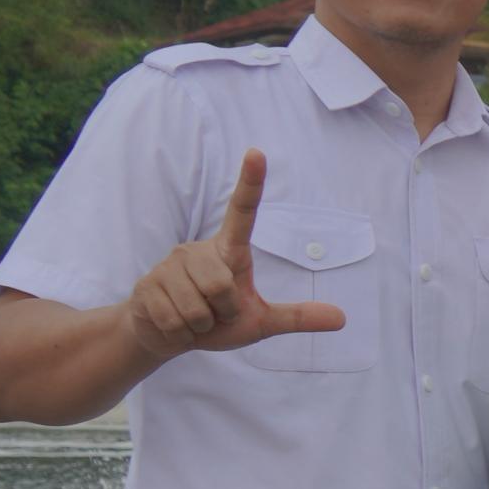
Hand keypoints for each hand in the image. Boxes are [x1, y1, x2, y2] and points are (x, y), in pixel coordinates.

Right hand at [121, 149, 349, 360]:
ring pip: (197, 308)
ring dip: (200, 325)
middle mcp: (196, 250)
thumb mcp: (259, 322)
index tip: (257, 152)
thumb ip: (296, 317)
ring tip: (194, 317)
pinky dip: (180, 333)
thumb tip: (342, 319)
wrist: (165, 336)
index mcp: (227, 251)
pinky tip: (175, 323)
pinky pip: (174, 319)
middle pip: (221, 286)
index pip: (242, 213)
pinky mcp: (146, 285)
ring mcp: (168, 265)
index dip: (250, 184)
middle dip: (223, 312)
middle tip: (215, 313)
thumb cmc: (217, 321)